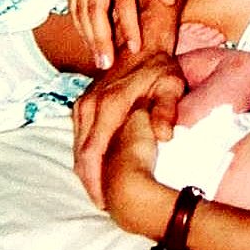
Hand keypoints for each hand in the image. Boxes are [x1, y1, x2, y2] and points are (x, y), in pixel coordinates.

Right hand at [69, 0, 175, 67]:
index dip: (128, 25)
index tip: (134, 47)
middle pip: (96, 9)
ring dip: (88, 35)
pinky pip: (73, 0)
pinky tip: (87, 36)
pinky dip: (78, 21)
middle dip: (100, 39)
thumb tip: (169, 2)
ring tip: (98, 57)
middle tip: (106, 63)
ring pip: (81, 7)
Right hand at [73, 49, 185, 206]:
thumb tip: (164, 135)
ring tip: (102, 193)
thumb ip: (166, 110)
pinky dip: (85, 156)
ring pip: (77, 147)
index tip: (105, 203)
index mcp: (109, 106)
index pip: (92, 154)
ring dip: (86, 171)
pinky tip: (98, 169)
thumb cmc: (161, 68)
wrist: (144, 44)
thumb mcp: (171, 86)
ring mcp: (84, 104)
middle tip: (105, 205)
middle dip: (89, 183)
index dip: (95, 182)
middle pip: (80, 156)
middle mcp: (90, 106)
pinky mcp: (83, 103)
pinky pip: (78, 137)